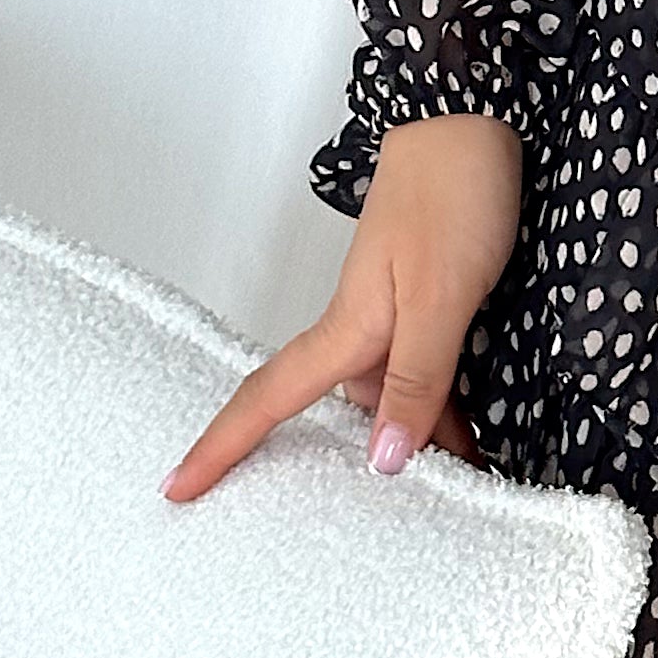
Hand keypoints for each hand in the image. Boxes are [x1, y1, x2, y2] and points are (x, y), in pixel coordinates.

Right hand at [160, 112, 521, 503]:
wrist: (482, 114)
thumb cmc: (454, 190)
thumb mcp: (441, 294)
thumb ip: (417, 376)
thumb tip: (382, 463)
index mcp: (348, 328)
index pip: (271, 399)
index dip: (222, 447)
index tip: (175, 491)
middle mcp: (363, 327)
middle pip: (342, 416)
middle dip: (348, 475)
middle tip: (364, 543)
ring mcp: (399, 312)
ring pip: (395, 399)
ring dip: (416, 442)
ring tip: (455, 498)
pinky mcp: (438, 299)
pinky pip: (429, 374)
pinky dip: (445, 409)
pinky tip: (478, 438)